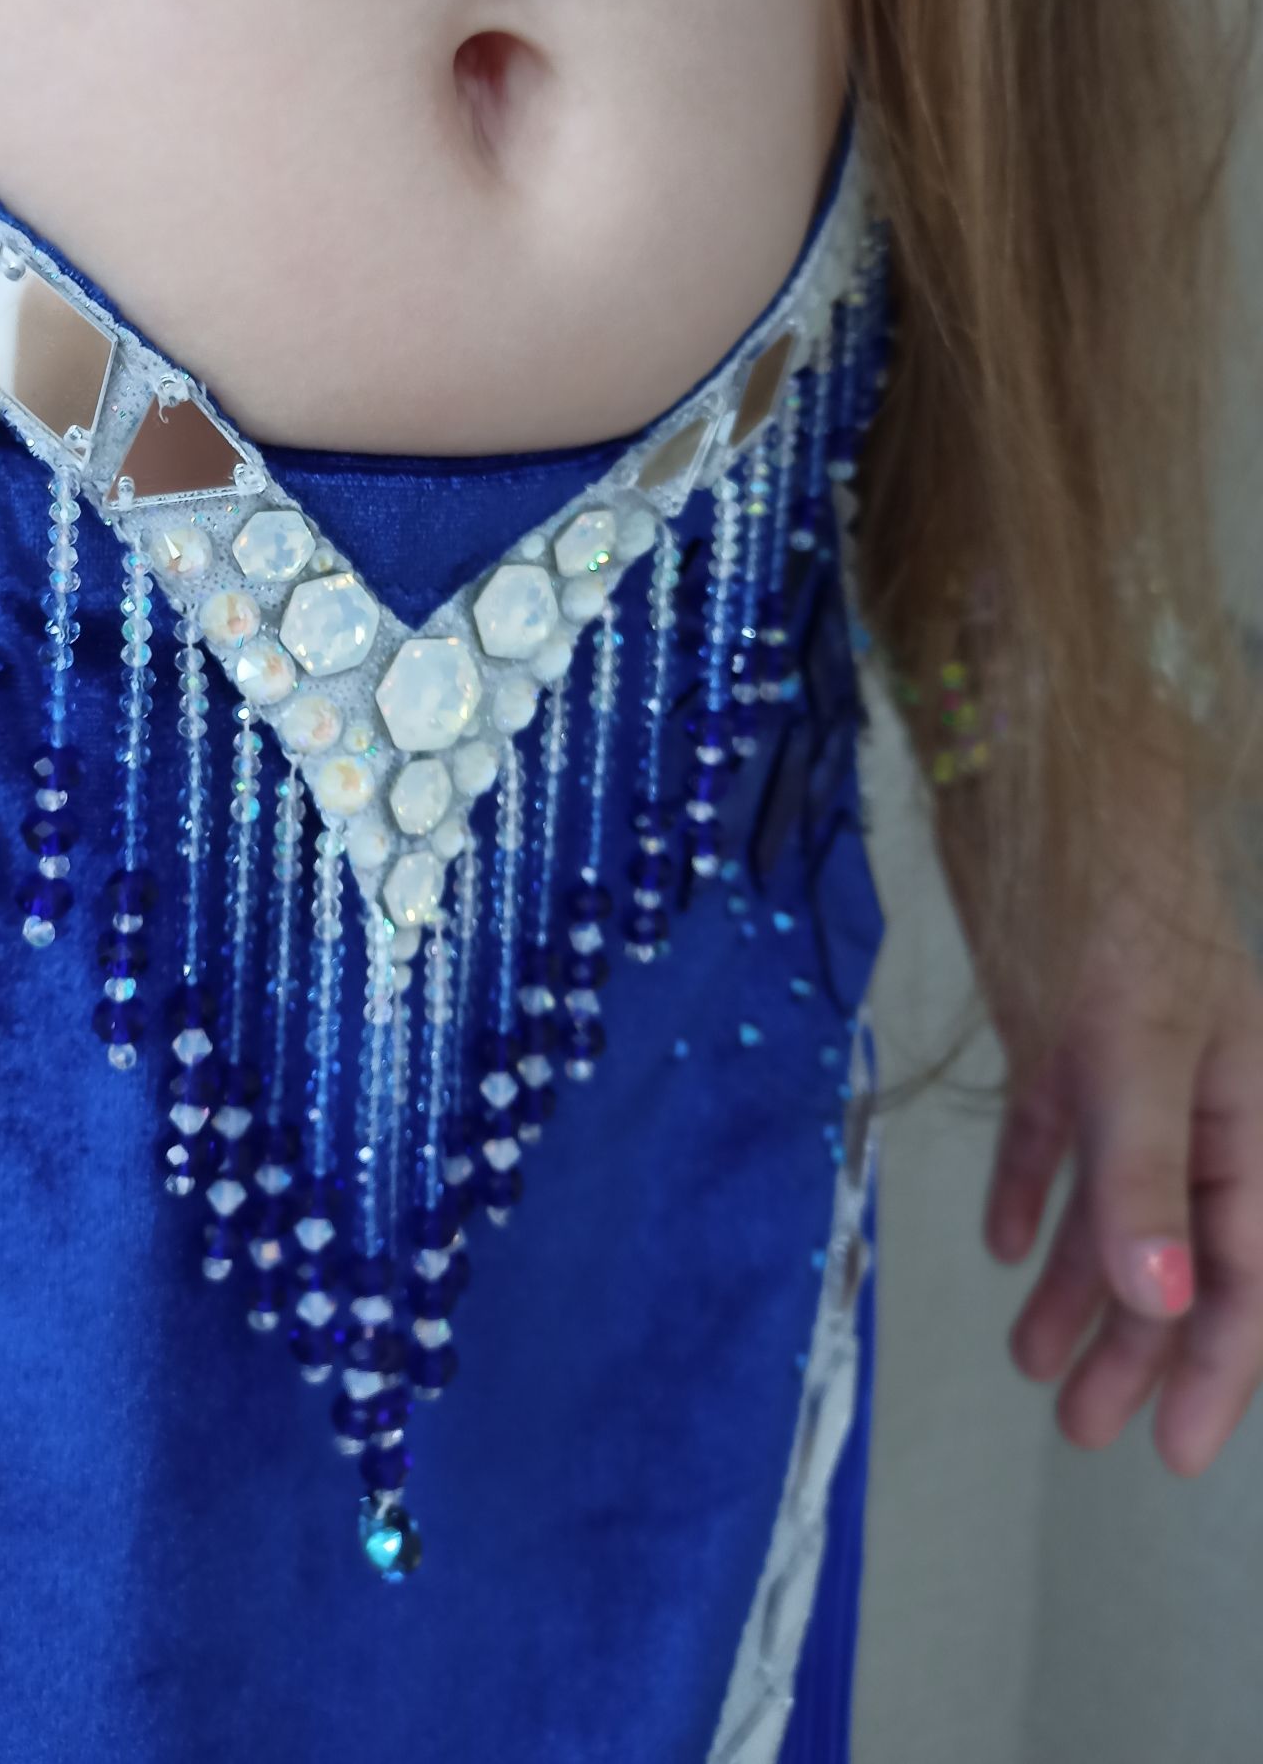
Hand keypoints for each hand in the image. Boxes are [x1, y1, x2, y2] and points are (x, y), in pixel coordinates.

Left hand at [986, 874, 1262, 1475]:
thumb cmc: (1111, 911)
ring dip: (1076, 1290)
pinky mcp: (1060, 1050)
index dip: (1218, 1365)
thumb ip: (1148, 1176)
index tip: (1174, 1449)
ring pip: (1112, 1212)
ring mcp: (1126, 1080)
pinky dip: (1033, 1198)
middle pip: (1176, 1257)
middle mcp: (1197, 1109)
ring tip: (1031, 1362)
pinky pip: (1055, 1145)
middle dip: (1136, 1347)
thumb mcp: (1137, 1052)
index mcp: (1251, 1117)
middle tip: (1078, 1426)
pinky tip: (1006, 1246)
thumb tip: (1166, 1303)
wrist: (1045, 793)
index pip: (1246, 1269)